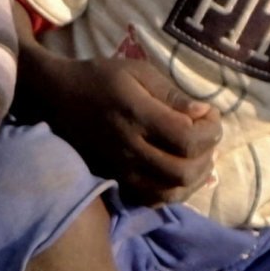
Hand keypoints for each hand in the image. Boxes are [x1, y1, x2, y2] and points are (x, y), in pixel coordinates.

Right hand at [19, 34, 217, 205]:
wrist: (59, 97)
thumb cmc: (101, 77)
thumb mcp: (137, 71)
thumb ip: (171, 94)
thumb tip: (203, 113)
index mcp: (137, 115)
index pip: (187, 138)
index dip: (210, 131)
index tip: (209, 115)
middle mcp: (130, 147)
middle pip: (183, 171)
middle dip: (206, 156)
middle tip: (206, 137)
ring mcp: (122, 168)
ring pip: (171, 192)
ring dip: (195, 178)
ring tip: (197, 157)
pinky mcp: (116, 178)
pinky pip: (152, 199)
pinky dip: (173, 191)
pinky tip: (178, 174)